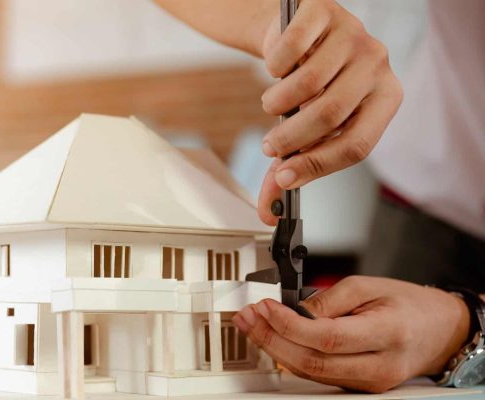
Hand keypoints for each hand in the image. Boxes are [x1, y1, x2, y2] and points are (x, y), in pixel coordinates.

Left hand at [233, 276, 470, 392]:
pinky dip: (291, 356)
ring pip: (310, 373)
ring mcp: (369, 382)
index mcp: (386, 334)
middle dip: (270, 338)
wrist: (440, 330)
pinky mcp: (359, 386)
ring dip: (274, 348)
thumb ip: (328, 299)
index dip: (288, 324)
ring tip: (252, 325)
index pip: (326, 337)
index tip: (265, 307)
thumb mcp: (369, 286)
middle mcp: (378, 366)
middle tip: (248, 317)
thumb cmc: (409, 305)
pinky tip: (274, 339)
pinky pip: (317, 375)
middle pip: (312, 361)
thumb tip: (291, 310)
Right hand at [256, 0, 402, 224]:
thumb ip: (290, 167)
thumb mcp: (306, 129)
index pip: (357, 145)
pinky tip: (276, 68)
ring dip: (276, 103)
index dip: (316, 166)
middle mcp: (377, 65)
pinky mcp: (325, 12)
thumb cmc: (308, 88)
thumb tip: (268, 209)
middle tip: (270, 145)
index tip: (284, 177)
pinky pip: (291, 49)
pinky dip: (273, 66)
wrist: (295, 38)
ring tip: (271, 104)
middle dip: (290, 138)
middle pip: (329, 115)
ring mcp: (354, 35)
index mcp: (385, 99)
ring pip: (308, 83)